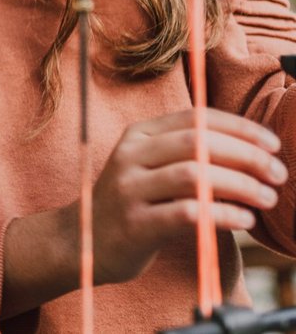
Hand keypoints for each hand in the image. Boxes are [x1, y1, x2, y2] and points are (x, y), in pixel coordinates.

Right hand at [87, 108, 282, 285]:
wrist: (84, 242)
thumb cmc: (133, 204)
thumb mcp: (151, 168)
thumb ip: (189, 155)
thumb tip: (254, 152)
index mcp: (138, 135)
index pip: (196, 118)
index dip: (240, 128)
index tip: (273, 145)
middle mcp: (130, 156)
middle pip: (198, 143)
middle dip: (247, 156)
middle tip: (278, 175)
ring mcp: (129, 190)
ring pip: (194, 175)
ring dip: (241, 185)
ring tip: (267, 198)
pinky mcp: (135, 224)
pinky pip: (186, 213)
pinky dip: (222, 214)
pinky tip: (244, 220)